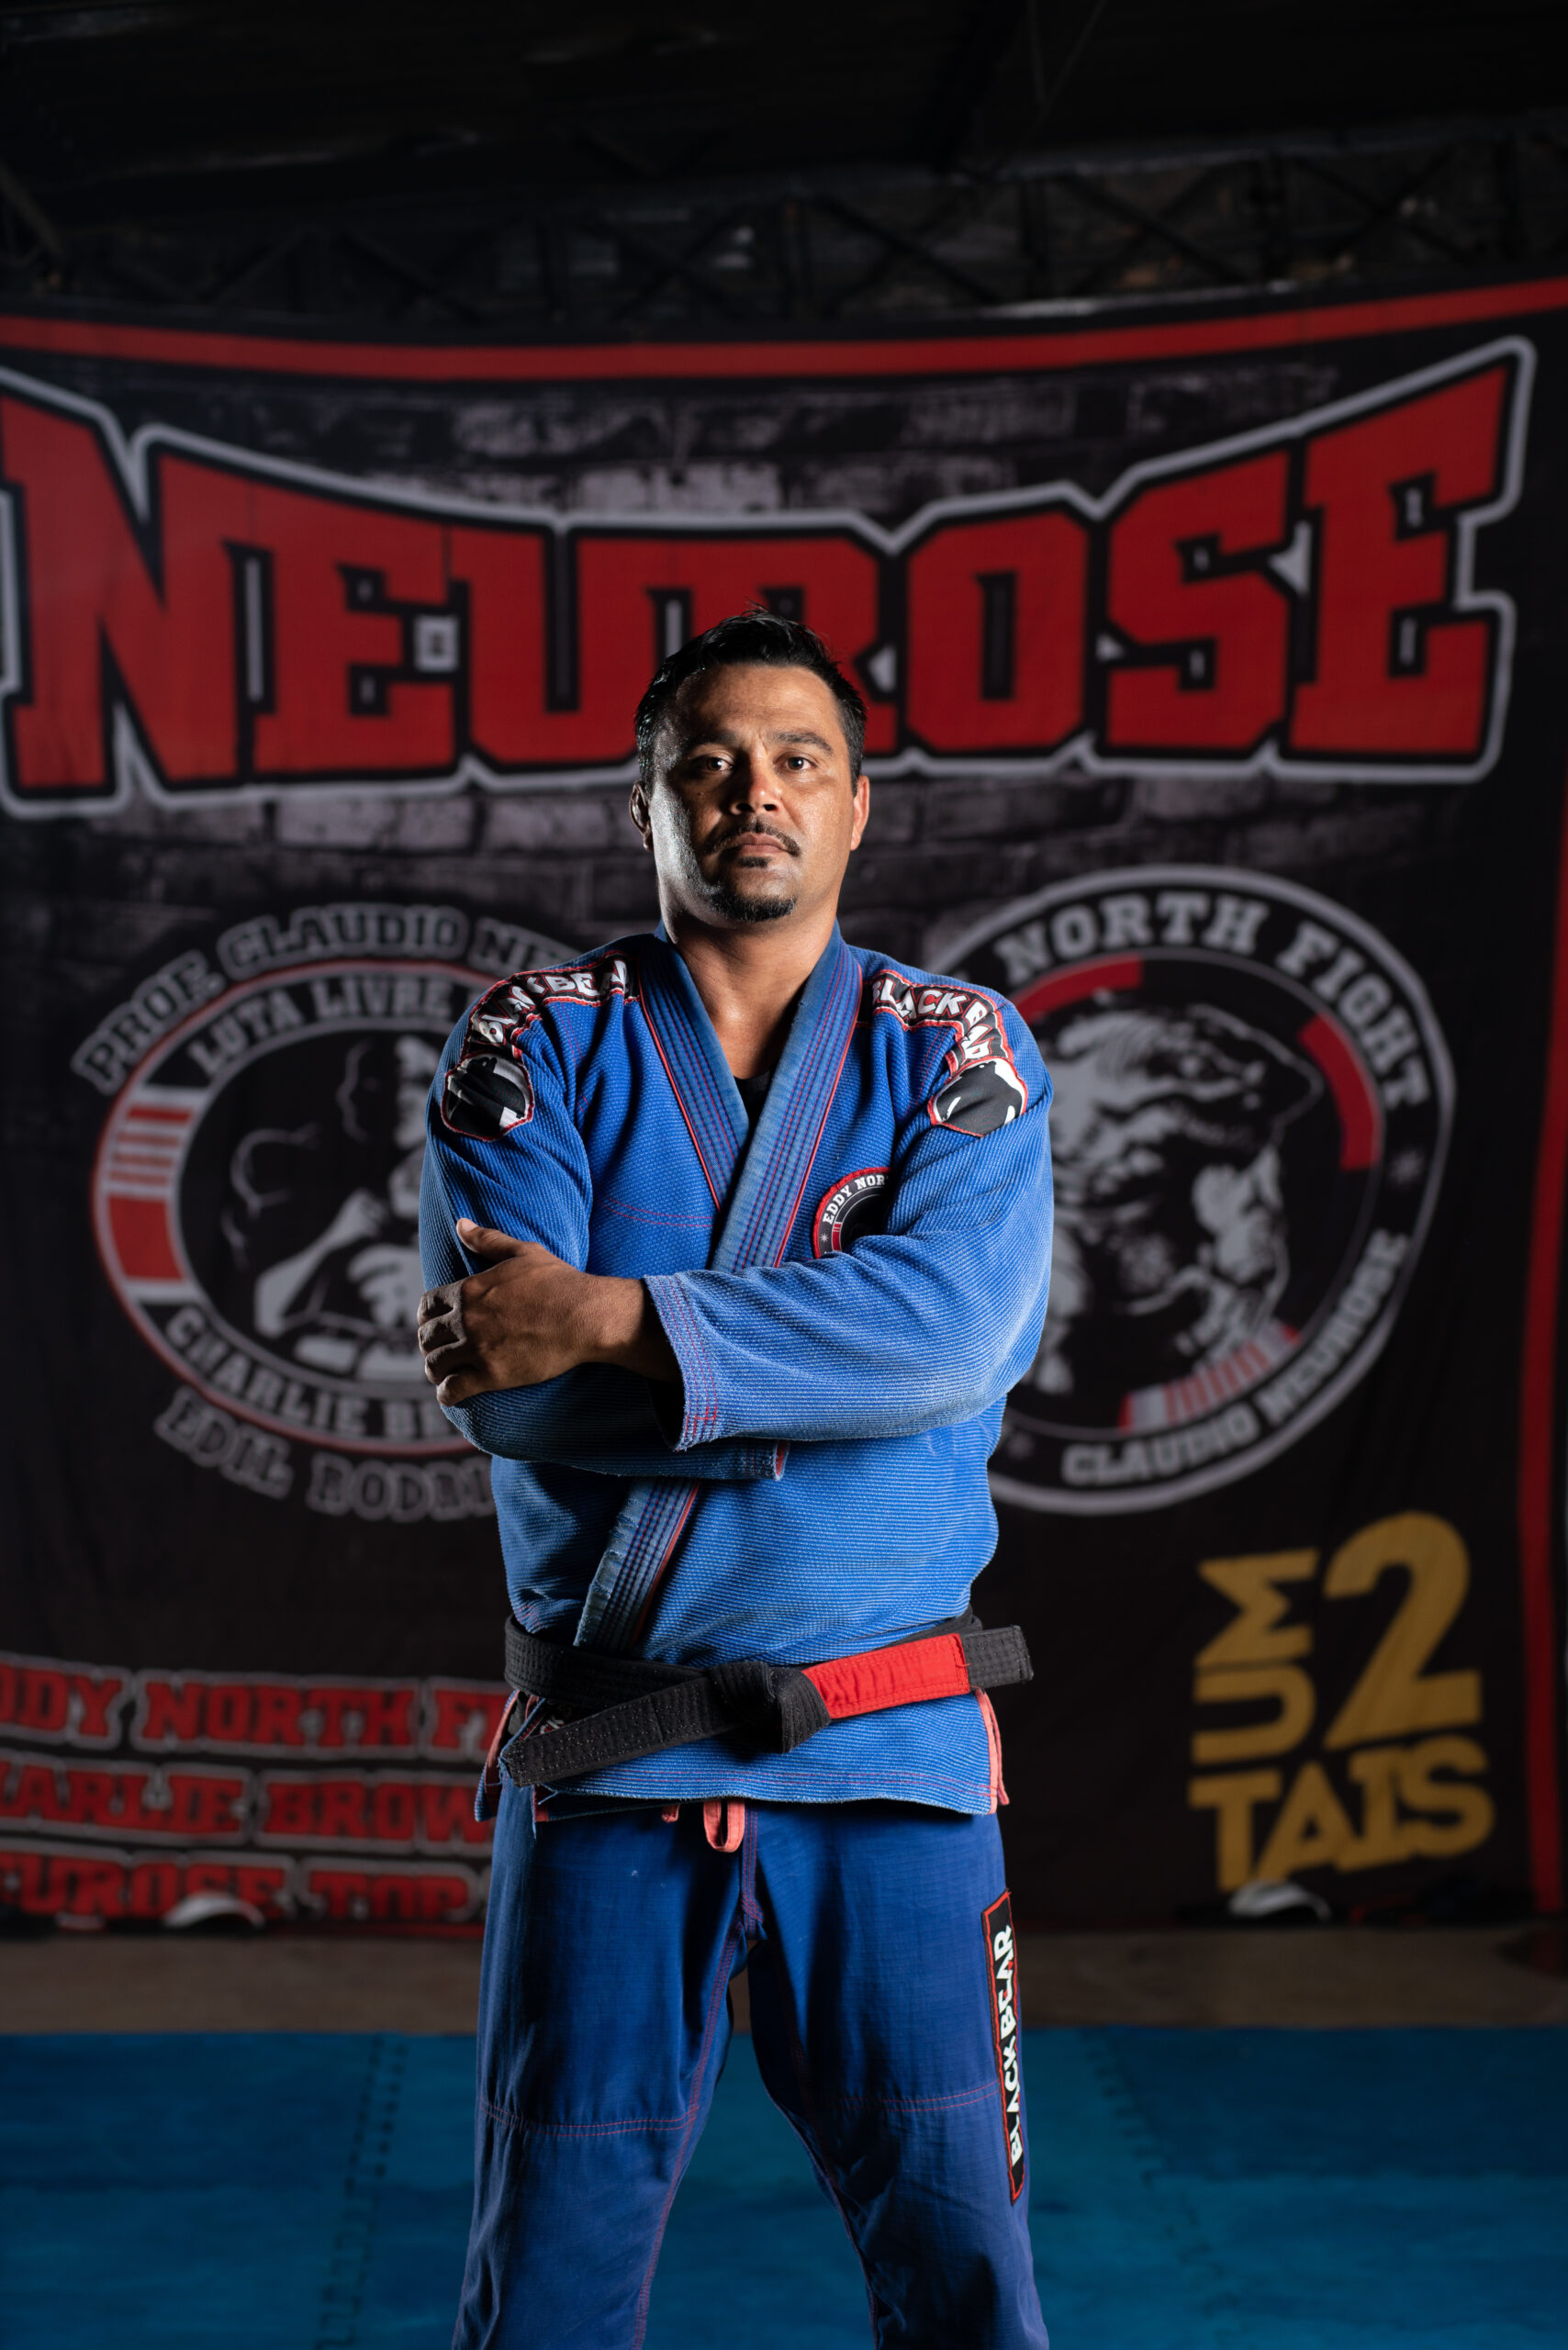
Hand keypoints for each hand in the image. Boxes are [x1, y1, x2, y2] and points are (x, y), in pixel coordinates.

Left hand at [417, 1220, 677, 1405]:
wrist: (586, 1316)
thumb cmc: (560, 1282)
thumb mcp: (523, 1252)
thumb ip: (487, 1240)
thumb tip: (460, 1224)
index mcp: (469, 1290)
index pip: (428, 1306)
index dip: (427, 1316)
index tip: (432, 1324)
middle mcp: (467, 1319)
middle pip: (427, 1336)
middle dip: (428, 1344)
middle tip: (436, 1350)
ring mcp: (478, 1348)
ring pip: (436, 1364)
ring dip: (434, 1370)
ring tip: (440, 1374)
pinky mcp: (492, 1374)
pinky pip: (453, 1389)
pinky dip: (446, 1394)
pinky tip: (449, 1394)